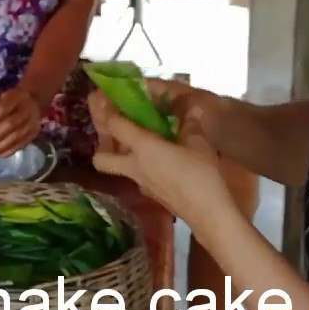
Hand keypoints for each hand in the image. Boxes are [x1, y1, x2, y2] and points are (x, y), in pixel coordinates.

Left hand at [0, 87, 43, 157]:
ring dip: (1, 147)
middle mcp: (26, 110)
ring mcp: (32, 123)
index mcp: (16, 98)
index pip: (2, 109)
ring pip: (16, 137)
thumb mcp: (1, 97)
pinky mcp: (34, 134)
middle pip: (10, 125)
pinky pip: (22, 144)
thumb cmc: (12, 100)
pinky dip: (10, 151)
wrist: (34, 101)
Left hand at [87, 89, 231, 225]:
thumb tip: (191, 107)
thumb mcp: (198, 143)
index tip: (106, 96)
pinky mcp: (150, 193)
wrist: (207, 213)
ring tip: (132, 136)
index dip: (108, 109)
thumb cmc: (201, 174)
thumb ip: (190, 123)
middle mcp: (134, 165)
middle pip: (101, 156)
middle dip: (102, 139)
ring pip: (116, 167)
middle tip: (111, 122)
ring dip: (117, 151)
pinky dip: (137, 162)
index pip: (115, 125)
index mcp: (143, 148)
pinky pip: (134, 174)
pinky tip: (154, 156)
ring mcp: (140, 182)